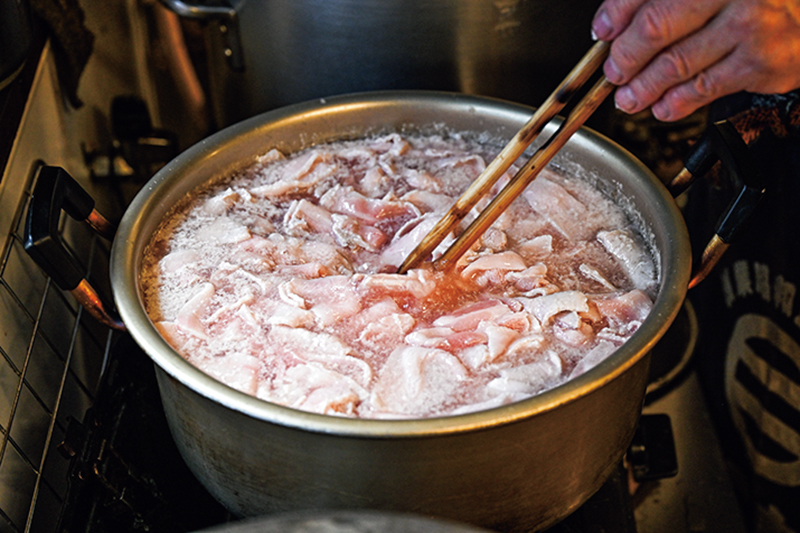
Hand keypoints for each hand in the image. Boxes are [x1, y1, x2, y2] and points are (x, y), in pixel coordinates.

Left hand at [592, 0, 799, 120]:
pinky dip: (676, 103)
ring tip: (629, 98)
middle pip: (656, 28)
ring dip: (643, 87)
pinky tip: (662, 107)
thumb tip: (616, 22)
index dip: (618, 13)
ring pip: (676, 64)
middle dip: (626, 56)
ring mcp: (750, 28)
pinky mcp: (763, 64)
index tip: (602, 30)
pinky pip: (705, 88)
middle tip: (615, 72)